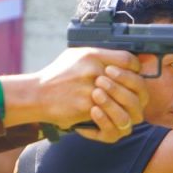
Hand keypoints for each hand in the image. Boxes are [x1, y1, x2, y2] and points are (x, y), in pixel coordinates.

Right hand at [33, 48, 147, 140]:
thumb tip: (122, 62)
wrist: (36, 94)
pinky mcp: (86, 106)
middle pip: (132, 81)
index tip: (133, 76)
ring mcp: (91, 89)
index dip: (135, 70)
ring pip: (126, 102)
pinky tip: (104, 115)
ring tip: (119, 108)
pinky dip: (109, 117)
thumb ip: (100, 57)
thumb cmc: (58, 75)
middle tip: (130, 95)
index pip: (128, 60)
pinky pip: (110, 114)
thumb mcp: (77, 56)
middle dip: (134, 91)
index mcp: (93, 55)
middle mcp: (94, 70)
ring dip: (125, 107)